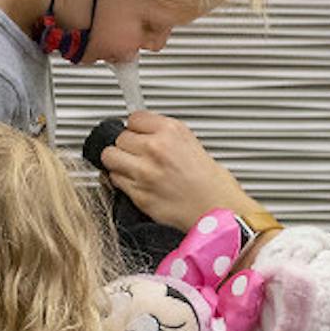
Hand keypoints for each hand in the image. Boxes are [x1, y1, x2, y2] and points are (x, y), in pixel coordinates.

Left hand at [98, 111, 263, 233]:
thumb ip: (167, 136)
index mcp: (171, 131)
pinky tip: (138, 183)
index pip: (134, 118)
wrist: (219, 212)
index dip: (136, 128)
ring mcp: (144, 172)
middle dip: (127, 145)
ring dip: (118, 162)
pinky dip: (122, 182)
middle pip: (119, 137)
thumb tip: (148, 134)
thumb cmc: (214, 184)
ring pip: (110, 158)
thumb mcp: (194, 145)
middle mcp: (155, 149)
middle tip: (137, 153)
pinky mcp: (138, 194)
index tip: (138, 133)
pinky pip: (116, 181)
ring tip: (132, 167)